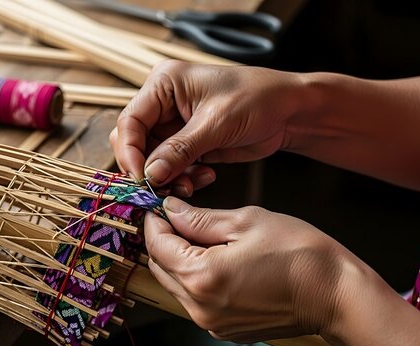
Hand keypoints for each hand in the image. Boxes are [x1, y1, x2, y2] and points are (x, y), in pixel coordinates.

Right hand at [110, 60, 306, 195]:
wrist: (290, 111)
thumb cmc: (258, 99)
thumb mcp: (217, 123)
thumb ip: (180, 149)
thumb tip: (149, 175)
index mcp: (164, 84)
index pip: (130, 121)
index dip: (130, 152)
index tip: (141, 179)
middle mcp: (163, 103)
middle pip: (135, 142)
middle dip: (148, 168)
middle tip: (163, 188)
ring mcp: (174, 125)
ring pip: (152, 160)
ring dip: (168, 177)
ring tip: (191, 183)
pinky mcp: (187, 144)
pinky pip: (171, 167)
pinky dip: (183, 177)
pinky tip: (205, 176)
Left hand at [145, 196, 353, 342]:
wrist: (337, 295)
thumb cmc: (301, 254)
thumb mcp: (246, 222)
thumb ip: (200, 219)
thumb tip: (171, 211)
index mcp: (202, 277)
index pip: (157, 245)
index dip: (155, 221)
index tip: (160, 205)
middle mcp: (201, 307)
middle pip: (160, 267)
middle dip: (164, 239)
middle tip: (180, 216)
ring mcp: (212, 323)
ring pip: (175, 284)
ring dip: (178, 259)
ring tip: (202, 236)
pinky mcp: (224, 329)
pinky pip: (195, 300)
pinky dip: (196, 278)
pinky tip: (217, 259)